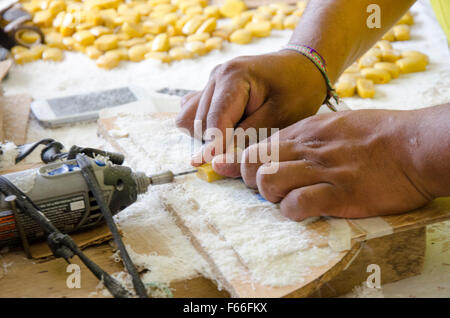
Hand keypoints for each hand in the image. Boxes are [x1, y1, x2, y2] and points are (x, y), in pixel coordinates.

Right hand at [175, 50, 326, 165]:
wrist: (302, 67)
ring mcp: (210, 82)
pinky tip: (228, 127)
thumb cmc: (296, 90)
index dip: (213, 146)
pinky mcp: (209, 90)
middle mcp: (216, 76)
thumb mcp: (279, 117)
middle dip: (216, 140)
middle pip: (200, 123)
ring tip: (237, 134)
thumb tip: (219, 158)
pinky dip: (204, 126)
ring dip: (208, 135)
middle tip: (246, 144)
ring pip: (191, 120)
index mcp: (232, 77)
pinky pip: (192, 114)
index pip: (214, 120)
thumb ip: (248, 137)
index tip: (214, 166)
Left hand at [212, 109, 434, 219]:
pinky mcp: (337, 193)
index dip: (235, 159)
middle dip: (250, 179)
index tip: (218, 166)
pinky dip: (292, 210)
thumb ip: (308, 135)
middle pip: (254, 163)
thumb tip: (284, 146)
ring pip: (268, 182)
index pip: (257, 144)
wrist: (414, 146)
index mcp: (305, 131)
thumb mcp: (337, 123)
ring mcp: (320, 170)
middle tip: (266, 187)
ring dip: (270, 195)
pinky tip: (303, 209)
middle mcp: (306, 148)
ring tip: (287, 198)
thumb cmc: (378, 134)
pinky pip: (296, 204)